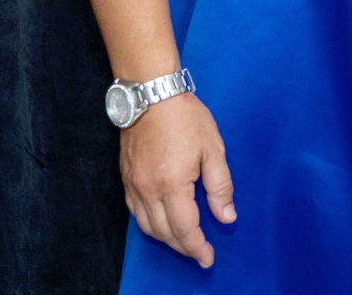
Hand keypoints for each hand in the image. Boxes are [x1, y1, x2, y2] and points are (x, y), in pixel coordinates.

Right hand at [120, 92, 234, 267]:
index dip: (197, 248)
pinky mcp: (125, 179)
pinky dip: (150, 224)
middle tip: (200, 253)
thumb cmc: (185, 117)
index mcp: (172, 185)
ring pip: (147, 227)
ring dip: (166, 239)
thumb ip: (220, 187)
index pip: (185, 229)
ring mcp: (133, 186)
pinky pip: (135, 213)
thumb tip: (226, 217)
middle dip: (183, 247)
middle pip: (164, 233)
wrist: (150, 94)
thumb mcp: (213, 149)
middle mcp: (147, 190)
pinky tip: (162, 222)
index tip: (208, 259)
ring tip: (185, 242)